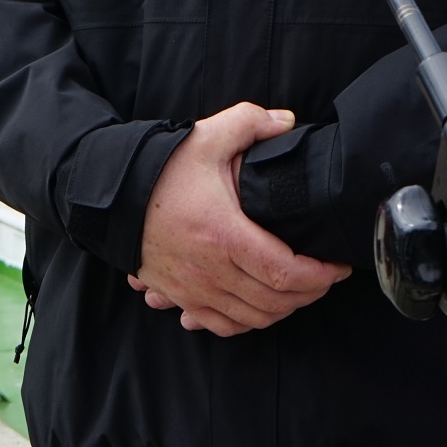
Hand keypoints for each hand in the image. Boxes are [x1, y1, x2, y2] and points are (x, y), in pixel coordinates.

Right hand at [128, 103, 349, 336]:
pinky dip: (246, 322)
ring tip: (297, 291)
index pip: (287, 273)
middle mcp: (211, 271)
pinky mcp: (178, 294)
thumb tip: (287, 121)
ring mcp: (193, 288)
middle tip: (324, 277)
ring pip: (252, 318)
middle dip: (310, 294)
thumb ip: (250, 122)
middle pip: (276, 301)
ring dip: (282, 310)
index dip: (321, 276)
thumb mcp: (205, 137)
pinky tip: (256, 308)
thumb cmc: (159, 170)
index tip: (337, 266)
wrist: (109, 195)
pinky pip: (220, 325)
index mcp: (225, 236)